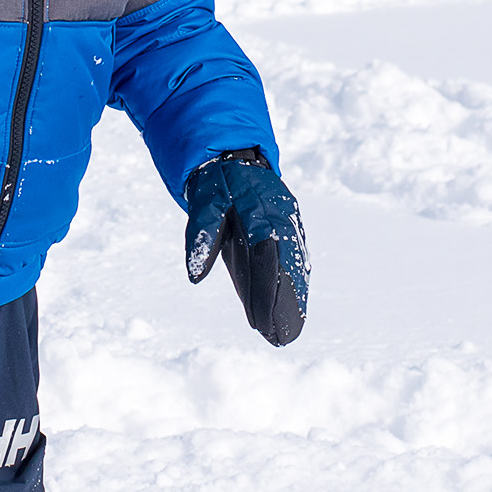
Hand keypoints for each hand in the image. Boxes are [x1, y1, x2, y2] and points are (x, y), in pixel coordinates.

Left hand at [182, 149, 306, 345]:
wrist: (236, 153)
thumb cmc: (217, 180)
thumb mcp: (204, 198)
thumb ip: (201, 232)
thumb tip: (194, 275)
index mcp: (264, 209)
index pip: (267, 259)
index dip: (266, 293)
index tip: (261, 322)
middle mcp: (285, 217)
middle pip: (291, 267)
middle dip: (287, 304)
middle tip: (280, 337)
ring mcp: (291, 223)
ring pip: (298, 266)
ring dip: (295, 299)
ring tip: (286, 333)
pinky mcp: (291, 229)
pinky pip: (296, 261)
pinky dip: (294, 286)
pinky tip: (290, 310)